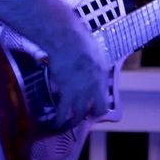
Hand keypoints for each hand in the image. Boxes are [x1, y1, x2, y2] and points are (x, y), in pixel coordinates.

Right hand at [0, 0, 107, 129]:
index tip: (92, 102)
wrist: (67, 39)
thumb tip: (78, 44)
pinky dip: (58, 120)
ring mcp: (82, 91)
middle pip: (98, 109)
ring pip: (79, 115)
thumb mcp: (88, 42)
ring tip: (66, 125)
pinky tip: (53, 124)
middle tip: (83, 115)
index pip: (105, 91)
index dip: (99, 101)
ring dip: (73, 122)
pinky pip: (63, 113)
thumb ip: (86, 50)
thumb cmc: (76, 34)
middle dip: (90, 114)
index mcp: (101, 72)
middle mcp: (95, 85)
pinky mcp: (67, 94)